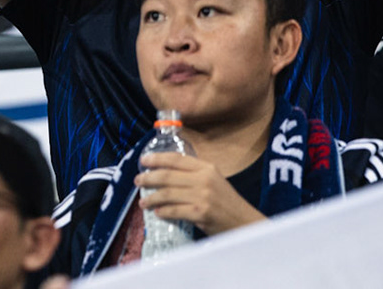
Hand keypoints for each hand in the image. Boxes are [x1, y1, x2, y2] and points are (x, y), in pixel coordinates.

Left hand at [135, 152, 264, 236]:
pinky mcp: (201, 213)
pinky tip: (157, 213)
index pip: (176, 159)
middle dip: (148, 177)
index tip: (144, 160)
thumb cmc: (227, 202)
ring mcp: (202, 196)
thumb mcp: (214, 180)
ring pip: (167, 194)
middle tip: (138, 181)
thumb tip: (166, 173)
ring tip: (143, 202)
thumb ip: (194, 174)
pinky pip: (174, 211)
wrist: (244, 222)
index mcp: (206, 168)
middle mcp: (204, 179)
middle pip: (167, 175)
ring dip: (151, 198)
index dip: (157, 158)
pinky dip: (163, 212)